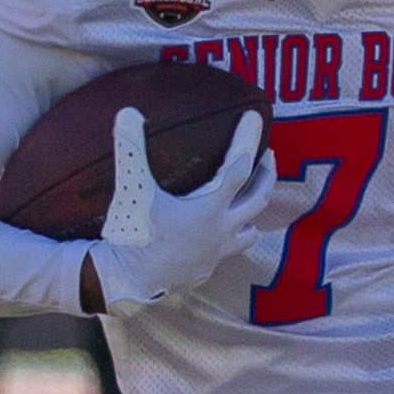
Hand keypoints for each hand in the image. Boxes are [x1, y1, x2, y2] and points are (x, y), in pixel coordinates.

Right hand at [88, 107, 279, 306]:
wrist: (127, 282)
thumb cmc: (133, 234)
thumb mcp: (132, 190)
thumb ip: (131, 150)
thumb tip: (127, 111)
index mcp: (209, 208)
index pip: (239, 167)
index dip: (248, 140)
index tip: (255, 118)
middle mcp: (221, 230)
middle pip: (258, 199)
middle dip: (266, 175)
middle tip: (267, 157)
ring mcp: (216, 253)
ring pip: (250, 232)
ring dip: (252, 214)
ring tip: (249, 200)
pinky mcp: (206, 269)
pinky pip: (228, 251)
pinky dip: (229, 237)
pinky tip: (217, 233)